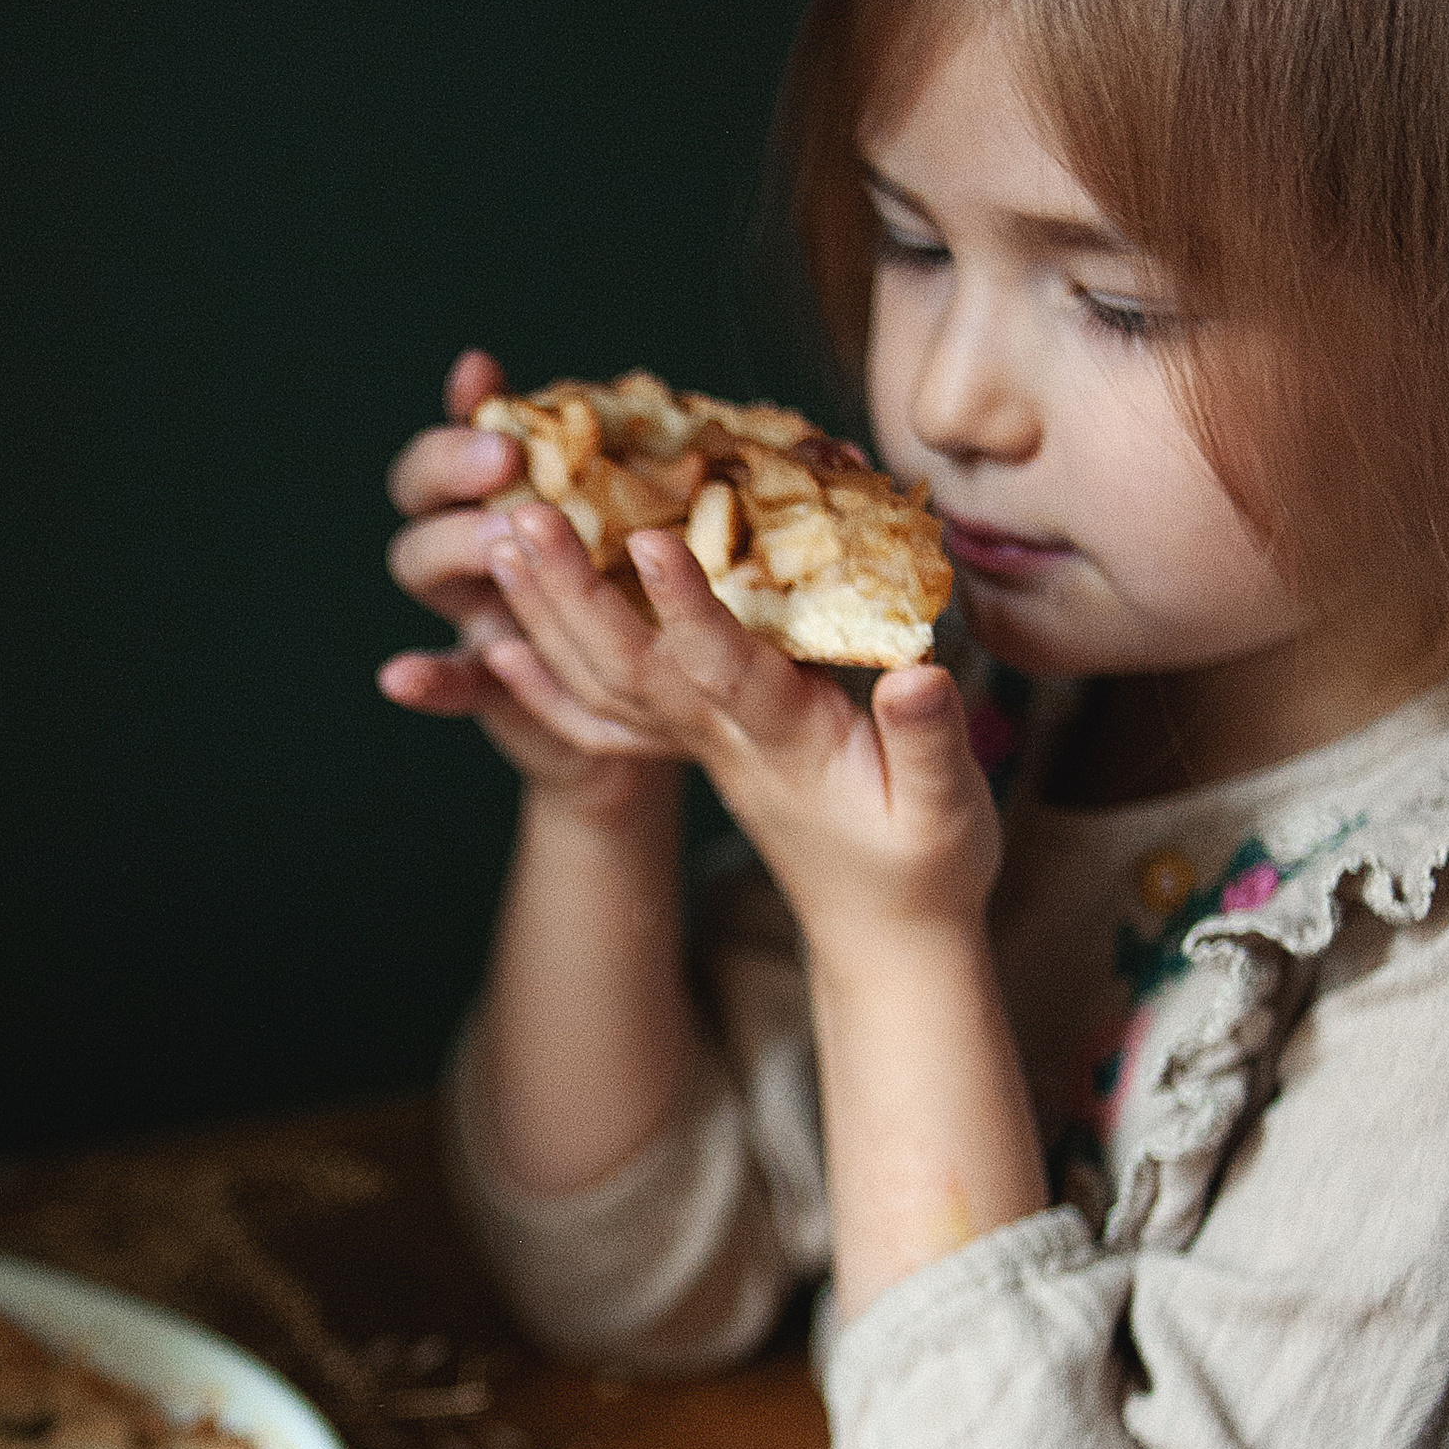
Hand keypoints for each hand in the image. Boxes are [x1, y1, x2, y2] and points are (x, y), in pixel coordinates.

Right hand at [378, 352, 678, 812]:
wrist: (673, 699)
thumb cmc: (683, 581)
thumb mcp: (685, 515)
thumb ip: (690, 466)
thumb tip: (806, 435)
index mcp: (518, 485)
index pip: (467, 425)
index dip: (467, 409)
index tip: (484, 378)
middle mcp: (480, 538)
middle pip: (427, 491)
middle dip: (454, 467)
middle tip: (508, 461)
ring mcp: (476, 609)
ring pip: (429, 566)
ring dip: (456, 547)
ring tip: (501, 543)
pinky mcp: (490, 686)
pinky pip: (452, 681)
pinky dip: (428, 679)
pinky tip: (401, 677)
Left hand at [472, 496, 1001, 960]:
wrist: (881, 933)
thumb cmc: (925, 866)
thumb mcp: (949, 810)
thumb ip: (930, 740)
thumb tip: (916, 674)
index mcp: (787, 744)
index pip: (725, 670)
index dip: (689, 606)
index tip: (650, 540)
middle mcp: (725, 742)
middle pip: (635, 667)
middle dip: (578, 592)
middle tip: (525, 516)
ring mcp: (702, 747)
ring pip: (607, 682)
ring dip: (549, 615)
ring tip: (501, 541)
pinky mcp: (698, 745)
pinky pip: (606, 715)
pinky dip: (548, 682)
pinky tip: (500, 645)